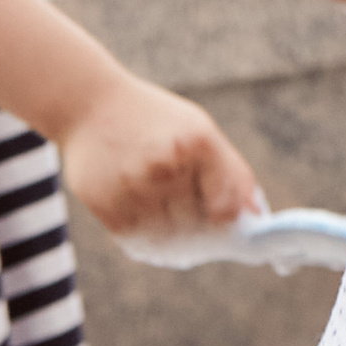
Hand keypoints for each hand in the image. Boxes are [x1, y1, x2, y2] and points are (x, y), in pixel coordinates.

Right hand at [58, 71, 259, 237]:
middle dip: (197, 224)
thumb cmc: (157, 122)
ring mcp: (133, 187)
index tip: (222, 219)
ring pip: (166, 237)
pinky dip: (144, 234)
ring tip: (160, 203)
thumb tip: (255, 215)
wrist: (90, 106)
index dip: (227, 218)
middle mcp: (166, 166)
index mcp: (198, 143)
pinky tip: (141, 209)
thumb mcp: (199, 131)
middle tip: (186, 209)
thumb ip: (230, 172)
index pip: (225, 206)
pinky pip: (135, 239)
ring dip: (170, 232)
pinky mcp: (104, 205)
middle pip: (195, 224)